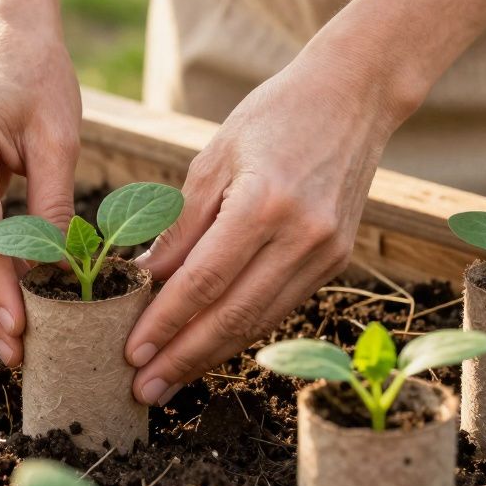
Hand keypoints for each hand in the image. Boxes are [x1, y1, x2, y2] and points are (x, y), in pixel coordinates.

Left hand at [125, 47, 411, 404]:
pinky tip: (209, 347)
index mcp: (264, 204)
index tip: (131, 353)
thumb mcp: (214, 160)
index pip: (203, 282)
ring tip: (169, 380)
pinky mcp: (337, 259)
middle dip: (183, 357)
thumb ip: (180, 225)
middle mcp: (300, 237)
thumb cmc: (273, 116)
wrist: (354, 96)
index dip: (165, 323)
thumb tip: (142, 279)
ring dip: (211, 355)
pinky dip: (242, 331)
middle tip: (142, 390)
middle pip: (232, 315)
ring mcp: (326, 253)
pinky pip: (281, 306)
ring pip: (259, 321)